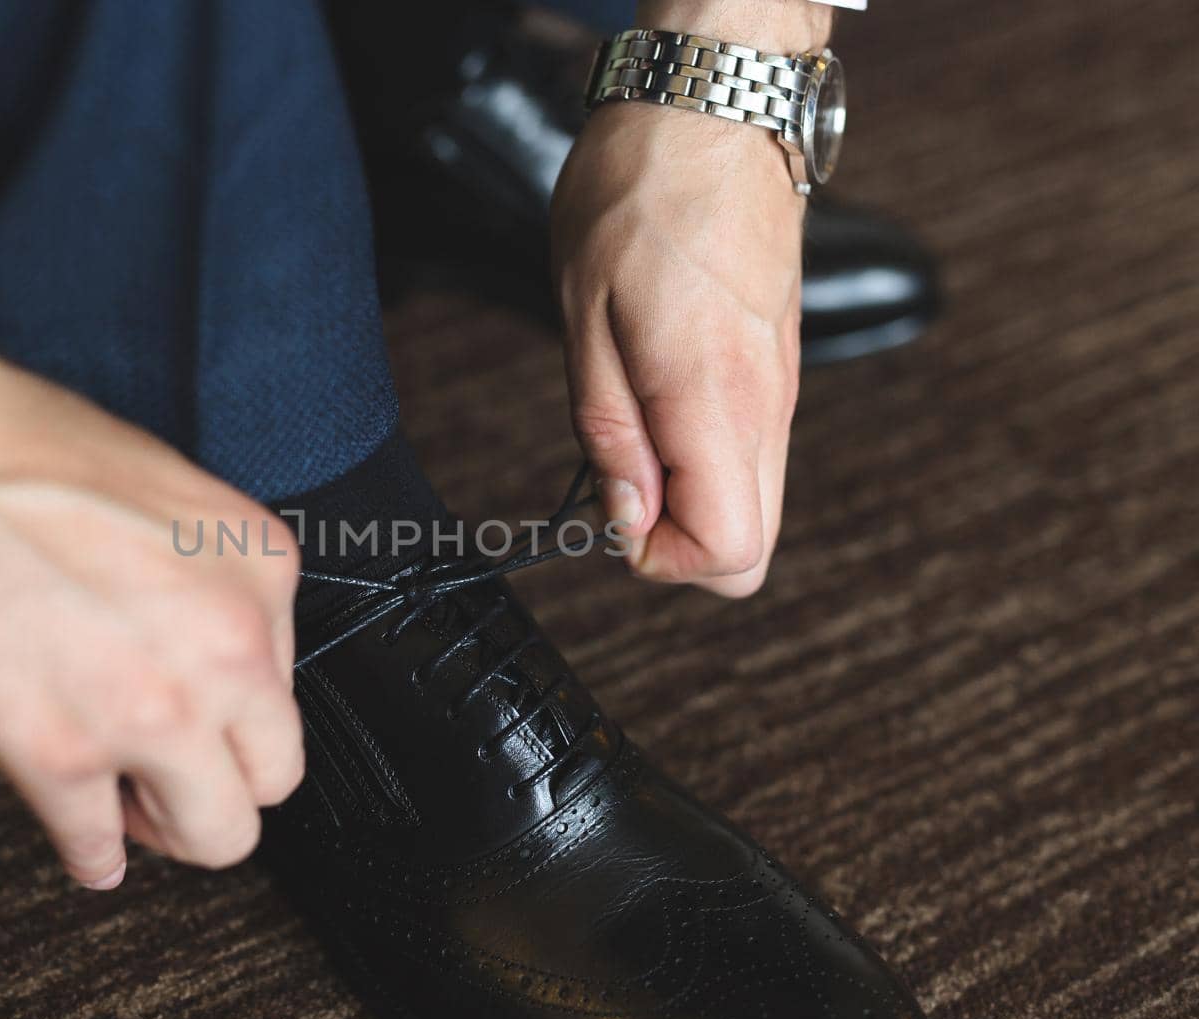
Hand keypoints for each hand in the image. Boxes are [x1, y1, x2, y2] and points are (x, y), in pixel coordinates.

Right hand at [0, 324, 303, 884]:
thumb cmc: (7, 450)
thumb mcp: (158, 496)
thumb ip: (200, 584)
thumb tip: (201, 663)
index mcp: (257, 566)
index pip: (283, 686)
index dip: (232, 712)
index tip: (200, 722)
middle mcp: (225, 641)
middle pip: (272, 775)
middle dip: (223, 785)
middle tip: (174, 784)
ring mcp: (152, 704)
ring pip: (217, 833)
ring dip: (168, 828)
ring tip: (128, 812)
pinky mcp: (61, 752)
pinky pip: (100, 846)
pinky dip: (92, 854)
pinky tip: (86, 848)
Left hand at [552, 2, 826, 596]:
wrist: (712, 109)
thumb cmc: (639, 195)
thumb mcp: (585, 316)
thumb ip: (610, 430)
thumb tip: (626, 517)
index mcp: (715, 401)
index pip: (730, 554)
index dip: (661, 559)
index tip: (613, 512)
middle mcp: (767, 408)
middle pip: (752, 548)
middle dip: (678, 540)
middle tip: (619, 476)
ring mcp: (782, 389)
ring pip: (754, 501)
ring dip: (688, 494)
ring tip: (634, 421)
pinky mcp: (779, 368)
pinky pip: (753, 452)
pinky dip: (705, 455)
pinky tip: (661, 397)